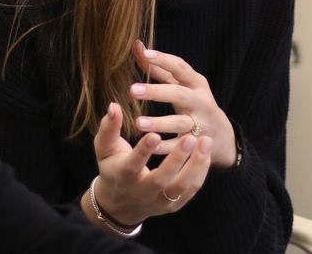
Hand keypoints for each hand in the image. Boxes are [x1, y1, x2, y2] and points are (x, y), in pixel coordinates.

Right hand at [86, 101, 210, 226]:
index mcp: (123, 177)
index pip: (132, 165)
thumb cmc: (113, 167)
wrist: (120, 204)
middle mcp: (142, 192)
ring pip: (181, 187)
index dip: (143, 151)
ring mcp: (159, 201)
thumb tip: (113, 105)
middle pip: (161, 180)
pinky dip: (201, 171)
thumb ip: (109, 128)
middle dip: (177, 159)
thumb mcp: (105, 149)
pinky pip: (191, 190)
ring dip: (196, 165)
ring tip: (206, 141)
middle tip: (191, 137)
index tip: (155, 133)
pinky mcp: (173, 205)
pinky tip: (206, 151)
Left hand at [130, 40, 237, 167]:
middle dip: (157, 92)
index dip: (163, 59)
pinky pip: (178, 145)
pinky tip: (149, 144)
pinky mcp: (195, 145)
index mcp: (196, 83)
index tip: (145, 54)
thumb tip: (137, 45)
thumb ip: (159, 67)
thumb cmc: (193, 102)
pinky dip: (164, 146)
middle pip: (179, 94)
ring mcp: (200, 124)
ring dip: (159, 123)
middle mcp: (200, 101)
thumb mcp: (182, 84)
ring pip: (179, 122)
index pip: (180, 67)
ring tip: (138, 122)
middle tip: (132, 90)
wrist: (220, 136)